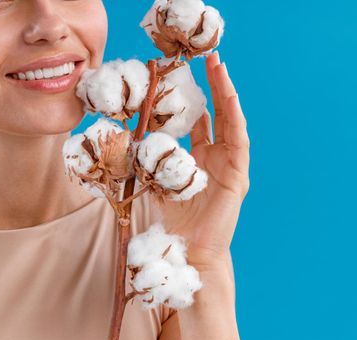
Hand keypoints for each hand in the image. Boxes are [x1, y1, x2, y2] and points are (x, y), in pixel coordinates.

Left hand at [153, 51, 249, 273]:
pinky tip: (230, 97)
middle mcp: (216, 158)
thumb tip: (129, 139)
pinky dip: (235, 118)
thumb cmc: (172, 220)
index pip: (199, 122)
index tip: (185, 76)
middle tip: (209, 60)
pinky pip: (239, 142)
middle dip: (214, 87)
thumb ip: (149, 160)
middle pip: (218, 115)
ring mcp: (229, 165)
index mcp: (198, 159)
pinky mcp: (238, 175)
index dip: (194, 99)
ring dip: (226, 94)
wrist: (187, 249)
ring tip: (220, 68)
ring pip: (231, 122)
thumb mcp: (156, 181)